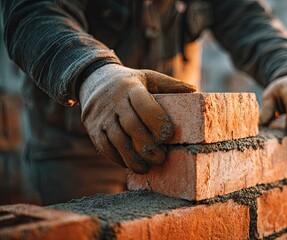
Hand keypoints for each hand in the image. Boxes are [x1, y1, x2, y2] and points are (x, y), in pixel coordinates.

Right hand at [79, 64, 195, 172]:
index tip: (168, 136)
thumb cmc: (130, 83)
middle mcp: (115, 101)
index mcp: (132, 88)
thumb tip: (194, 90)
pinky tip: (131, 164)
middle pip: (131, 126)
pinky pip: (104, 146)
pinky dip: (118, 158)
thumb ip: (170, 85)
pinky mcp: (93, 127)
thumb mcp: (148, 78)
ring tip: (146, 167)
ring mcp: (102, 115)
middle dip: (147, 145)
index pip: (144, 105)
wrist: (93, 79)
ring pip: (117, 139)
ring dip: (132, 157)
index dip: (157, 122)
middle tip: (161, 158)